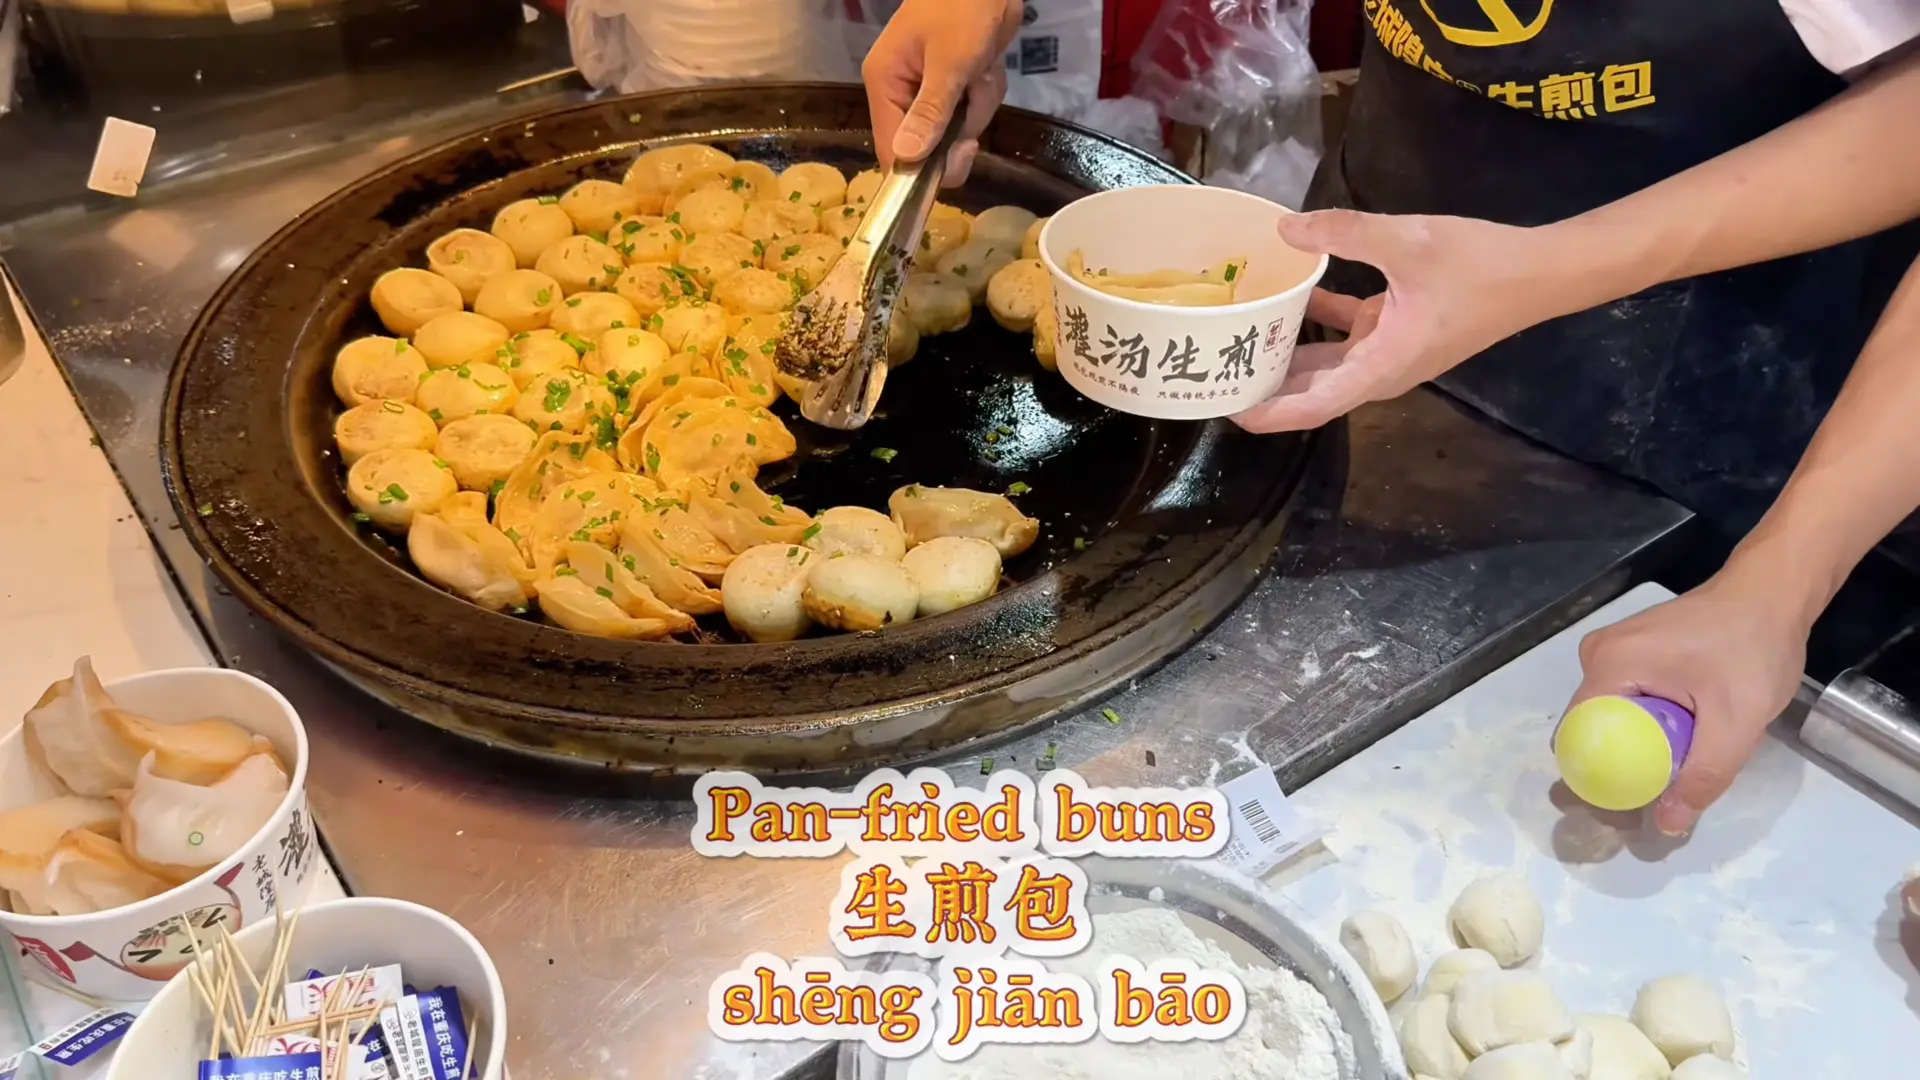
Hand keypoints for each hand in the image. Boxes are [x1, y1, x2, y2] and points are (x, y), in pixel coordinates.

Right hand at [862, 0, 1020, 184]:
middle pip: (928, 146)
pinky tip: (987, 67)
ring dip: (978, 104)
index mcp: (885, 84)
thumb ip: (930, 111)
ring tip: (981, 68)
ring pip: (956, 130)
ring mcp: (927, 92)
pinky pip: (970, 112)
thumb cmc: (962, 8)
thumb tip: (907, 157)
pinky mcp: (951, 88)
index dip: (922, 168)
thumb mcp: (950, 60)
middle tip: (973, 93)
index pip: (892, 149)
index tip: (958, 158)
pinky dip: (984, 93)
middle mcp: (900, 93)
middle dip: (962, 123)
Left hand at [1232, 210, 1580, 433]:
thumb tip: (1285, 228)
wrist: (1541, 272)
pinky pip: (1349, 336)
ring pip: (1328, 365)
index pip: (1314, 407)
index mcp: (1382, 366)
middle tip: (1214, 372)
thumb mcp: (1407, 242)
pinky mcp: (1400, 330)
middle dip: (1265, 388)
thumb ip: (1344, 232)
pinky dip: (1319, 323)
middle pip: (1313, 392)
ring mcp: (1392, 352)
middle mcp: (1382, 371)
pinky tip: (1289, 296)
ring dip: (1287, 357)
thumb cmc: (1479, 266)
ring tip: (1237, 340)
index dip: (1270, 414)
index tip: (1226, 411)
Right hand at [1566, 566, 1813, 835]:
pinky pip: (1627, 701)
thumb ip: (1704, 774)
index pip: (1579, 737)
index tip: (1629, 810)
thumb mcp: (1738, 720)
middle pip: (1593, 730)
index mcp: (1610, 665)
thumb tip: (1669, 825)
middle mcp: (1598, 655)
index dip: (1598, 779)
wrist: (1774, 592)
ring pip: (1612, 718)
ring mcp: (1613, 650)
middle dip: (1622, 766)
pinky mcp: (1633, 650)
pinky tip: (1686, 729)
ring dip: (1640, 745)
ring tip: (1681, 761)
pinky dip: (1651, 723)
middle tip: (1664, 793)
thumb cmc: (1754, 647)